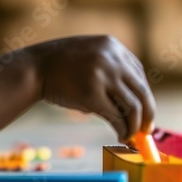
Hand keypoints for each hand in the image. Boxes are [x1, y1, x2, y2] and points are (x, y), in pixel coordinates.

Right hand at [28, 35, 155, 141]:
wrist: (33, 68)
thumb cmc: (58, 67)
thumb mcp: (88, 57)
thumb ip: (109, 70)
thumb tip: (130, 103)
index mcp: (112, 45)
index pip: (138, 74)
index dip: (143, 95)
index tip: (144, 110)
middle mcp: (112, 58)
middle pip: (142, 90)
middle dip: (148, 114)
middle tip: (147, 130)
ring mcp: (103, 75)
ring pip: (133, 106)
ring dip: (135, 126)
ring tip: (130, 136)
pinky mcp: (92, 94)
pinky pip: (117, 117)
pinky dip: (122, 130)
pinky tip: (120, 136)